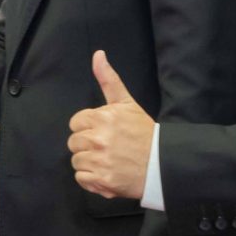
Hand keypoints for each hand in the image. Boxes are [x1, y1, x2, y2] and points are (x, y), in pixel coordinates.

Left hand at [68, 52, 154, 199]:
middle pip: (74, 142)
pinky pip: (81, 179)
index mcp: (102, 118)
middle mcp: (99, 139)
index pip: (76, 122)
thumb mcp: (126, 103)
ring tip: (108, 160)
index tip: (104, 131)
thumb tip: (97, 54)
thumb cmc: (143, 133)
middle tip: (107, 147)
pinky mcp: (102, 181)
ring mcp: (100, 161)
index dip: (88, 127)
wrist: (162, 164)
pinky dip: (91, 179)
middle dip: (88, 145)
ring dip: (89, 162)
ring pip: (76, 161)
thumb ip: (108, 79)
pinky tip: (107, 173)